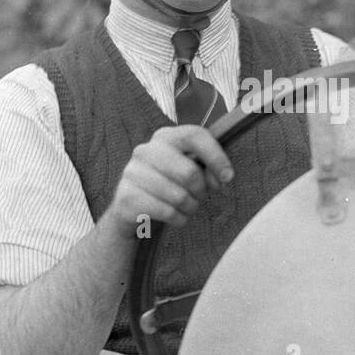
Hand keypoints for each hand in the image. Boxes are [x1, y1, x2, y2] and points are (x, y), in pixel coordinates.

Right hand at [108, 125, 233, 234]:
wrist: (131, 209)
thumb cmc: (169, 185)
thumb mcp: (188, 169)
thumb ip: (208, 166)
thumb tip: (223, 176)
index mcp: (164, 137)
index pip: (194, 135)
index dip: (216, 156)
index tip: (228, 177)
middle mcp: (145, 150)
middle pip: (189, 172)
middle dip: (201, 190)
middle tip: (199, 196)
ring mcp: (132, 173)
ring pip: (179, 196)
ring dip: (190, 207)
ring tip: (186, 207)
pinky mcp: (126, 197)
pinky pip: (167, 212)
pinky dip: (178, 219)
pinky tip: (174, 216)